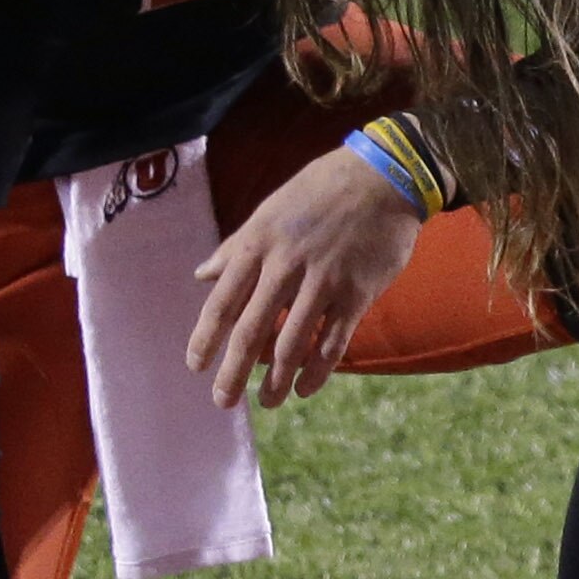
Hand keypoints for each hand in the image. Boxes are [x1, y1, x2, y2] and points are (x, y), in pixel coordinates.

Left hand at [188, 144, 424, 407]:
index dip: (205, 338)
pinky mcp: (356, 293)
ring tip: (267, 402)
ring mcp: (322, 281)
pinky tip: (304, 389)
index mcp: (258, 244)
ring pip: (291, 344)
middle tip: (223, 400)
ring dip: (275, 380)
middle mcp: (285, 266)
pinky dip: (317, 371)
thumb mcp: (269, 210)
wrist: (383, 177)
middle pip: (251, 330)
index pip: (223, 301)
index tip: (195, 366)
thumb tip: (202, 274)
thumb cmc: (320, 190)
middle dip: (233, 371)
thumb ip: (236, 246)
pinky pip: (332, 342)